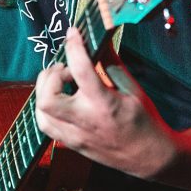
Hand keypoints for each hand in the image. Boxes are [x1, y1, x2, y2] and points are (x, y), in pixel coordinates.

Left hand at [34, 0, 176, 179]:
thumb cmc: (144, 120)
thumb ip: (111, 63)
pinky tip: (60, 99)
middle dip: (51, 76)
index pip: (81, 70)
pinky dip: (46, 108)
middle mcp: (85, 121)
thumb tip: (99, 39)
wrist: (149, 157)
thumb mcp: (132, 88)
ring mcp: (75, 136)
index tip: (73, 33)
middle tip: (67, 69)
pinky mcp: (71, 144)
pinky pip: (46, 125)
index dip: (74, 46)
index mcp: (104, 104)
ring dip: (45, 91)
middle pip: (48, 98)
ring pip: (41, 113)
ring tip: (61, 83)